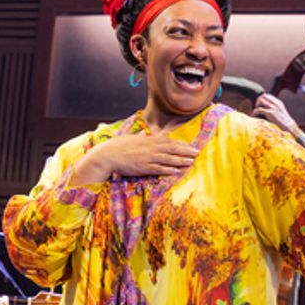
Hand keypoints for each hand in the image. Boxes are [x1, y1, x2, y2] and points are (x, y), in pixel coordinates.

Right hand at [72, 133, 198, 184]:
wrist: (108, 155)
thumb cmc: (118, 146)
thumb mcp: (132, 138)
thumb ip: (141, 136)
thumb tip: (145, 133)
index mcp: (148, 140)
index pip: (168, 141)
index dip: (180, 144)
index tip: (190, 146)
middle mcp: (150, 148)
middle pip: (172, 149)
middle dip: (185, 151)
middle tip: (196, 153)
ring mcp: (148, 158)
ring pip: (168, 159)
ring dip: (181, 160)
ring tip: (191, 162)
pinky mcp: (144, 167)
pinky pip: (159, 169)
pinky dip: (169, 170)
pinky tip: (177, 171)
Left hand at [252, 93, 298, 133]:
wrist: (288, 126)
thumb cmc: (283, 121)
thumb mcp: (280, 112)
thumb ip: (275, 108)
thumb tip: (269, 108)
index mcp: (278, 102)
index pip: (268, 95)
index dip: (262, 98)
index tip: (259, 104)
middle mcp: (275, 103)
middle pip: (263, 96)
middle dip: (258, 100)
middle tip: (256, 106)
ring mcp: (273, 107)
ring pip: (261, 101)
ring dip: (256, 105)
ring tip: (255, 111)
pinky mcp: (270, 113)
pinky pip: (259, 109)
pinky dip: (254, 112)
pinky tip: (253, 115)